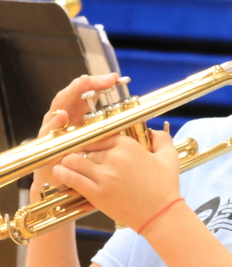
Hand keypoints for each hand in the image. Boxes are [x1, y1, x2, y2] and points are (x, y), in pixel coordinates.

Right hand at [32, 73, 119, 195]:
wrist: (64, 188)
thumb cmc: (88, 165)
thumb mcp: (108, 148)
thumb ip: (122, 135)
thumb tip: (149, 127)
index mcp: (81, 117)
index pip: (89, 94)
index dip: (99, 84)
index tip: (114, 78)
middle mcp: (67, 120)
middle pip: (74, 95)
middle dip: (85, 84)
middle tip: (98, 78)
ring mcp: (55, 129)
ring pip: (60, 106)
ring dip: (69, 95)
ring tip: (81, 84)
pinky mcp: (47, 143)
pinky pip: (49, 130)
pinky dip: (54, 122)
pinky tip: (63, 116)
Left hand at [51, 128, 182, 231]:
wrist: (162, 215)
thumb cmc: (166, 186)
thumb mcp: (170, 158)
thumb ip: (162, 139)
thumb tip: (154, 129)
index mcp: (128, 145)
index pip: (100, 137)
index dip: (92, 142)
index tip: (88, 147)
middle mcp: (114, 157)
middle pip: (85, 148)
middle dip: (80, 153)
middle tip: (77, 158)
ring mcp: (104, 176)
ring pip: (73, 161)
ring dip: (68, 162)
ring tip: (65, 165)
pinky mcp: (97, 193)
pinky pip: (73, 179)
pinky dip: (63, 175)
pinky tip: (59, 172)